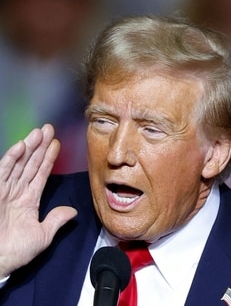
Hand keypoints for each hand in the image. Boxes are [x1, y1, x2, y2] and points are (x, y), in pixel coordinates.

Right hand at [0, 124, 76, 277]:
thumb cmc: (15, 252)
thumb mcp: (42, 235)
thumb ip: (56, 220)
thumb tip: (72, 212)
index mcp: (28, 201)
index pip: (41, 174)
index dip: (48, 159)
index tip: (57, 144)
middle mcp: (16, 192)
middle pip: (29, 164)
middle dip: (39, 146)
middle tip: (48, 129)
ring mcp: (3, 191)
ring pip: (18, 164)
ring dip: (28, 148)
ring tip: (39, 133)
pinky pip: (3, 172)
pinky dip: (11, 159)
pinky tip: (20, 146)